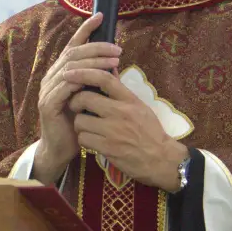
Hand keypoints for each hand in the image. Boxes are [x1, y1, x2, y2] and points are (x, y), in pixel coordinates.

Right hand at [34, 12, 120, 184]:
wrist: (61, 149)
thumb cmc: (77, 122)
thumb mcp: (89, 96)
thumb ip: (95, 79)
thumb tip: (113, 61)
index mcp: (60, 73)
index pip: (72, 45)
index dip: (85, 30)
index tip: (100, 16)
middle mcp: (51, 77)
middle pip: (73, 53)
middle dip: (96, 47)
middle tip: (118, 48)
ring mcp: (47, 90)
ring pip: (71, 68)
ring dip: (94, 62)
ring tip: (114, 61)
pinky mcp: (48, 104)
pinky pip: (65, 87)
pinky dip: (81, 80)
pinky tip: (97, 79)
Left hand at [66, 69, 188, 190]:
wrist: (161, 160)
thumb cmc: (150, 132)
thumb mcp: (140, 107)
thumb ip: (121, 92)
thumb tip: (108, 71)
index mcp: (130, 100)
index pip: (104, 79)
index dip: (83, 73)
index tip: (70, 73)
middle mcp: (121, 112)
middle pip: (84, 98)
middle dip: (75, 103)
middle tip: (77, 108)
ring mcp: (113, 130)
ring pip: (80, 120)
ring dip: (79, 125)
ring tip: (88, 128)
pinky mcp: (108, 148)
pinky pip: (83, 138)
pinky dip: (84, 139)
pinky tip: (92, 141)